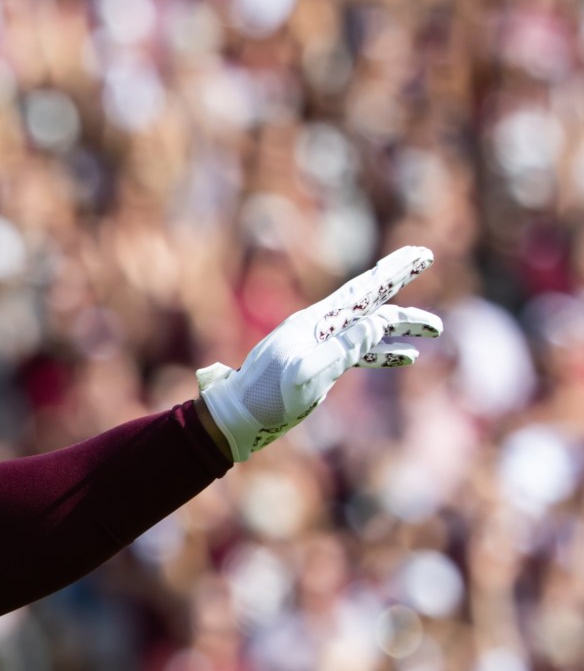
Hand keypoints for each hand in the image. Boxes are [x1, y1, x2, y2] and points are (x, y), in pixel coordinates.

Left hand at [196, 246, 443, 461]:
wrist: (234, 417)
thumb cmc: (267, 397)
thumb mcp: (309, 373)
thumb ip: (346, 347)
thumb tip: (380, 321)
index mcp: (316, 322)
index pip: (363, 290)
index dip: (394, 271)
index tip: (421, 253)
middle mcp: (318, 327)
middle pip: (369, 299)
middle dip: (399, 281)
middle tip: (427, 257)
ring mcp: (318, 346)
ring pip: (369, 328)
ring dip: (401, 325)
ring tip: (435, 328)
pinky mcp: (317, 366)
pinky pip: (357, 353)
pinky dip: (382, 352)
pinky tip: (407, 357)